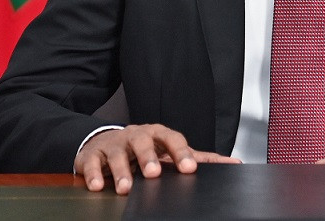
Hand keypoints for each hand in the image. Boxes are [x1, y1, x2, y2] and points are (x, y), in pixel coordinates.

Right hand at [73, 123, 240, 194]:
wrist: (106, 142)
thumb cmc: (144, 149)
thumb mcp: (169, 152)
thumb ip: (198, 158)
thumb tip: (233, 163)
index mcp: (158, 135)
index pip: (172, 139)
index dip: (181, 153)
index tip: (189, 168)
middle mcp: (136, 136)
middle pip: (143, 142)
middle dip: (148, 157)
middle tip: (154, 174)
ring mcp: (114, 144)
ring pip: (117, 153)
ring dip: (120, 171)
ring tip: (125, 188)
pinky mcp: (93, 154)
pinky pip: (91, 162)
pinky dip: (94, 174)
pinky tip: (98, 186)